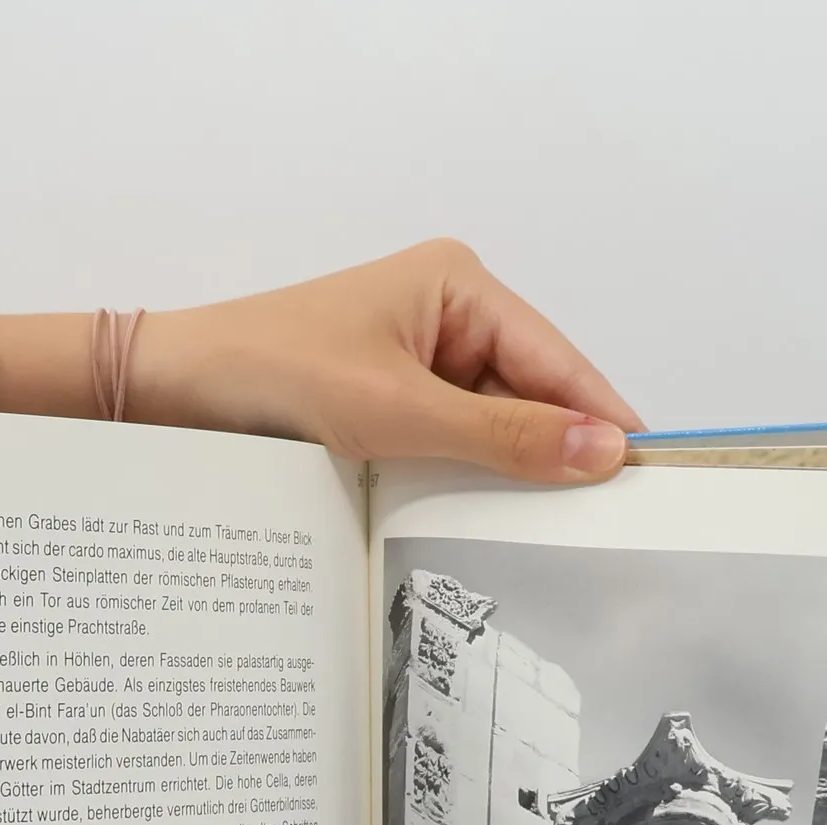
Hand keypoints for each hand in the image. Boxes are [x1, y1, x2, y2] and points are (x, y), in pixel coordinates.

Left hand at [130, 238, 645, 482]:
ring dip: (515, 474)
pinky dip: (472, 480)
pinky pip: (456, 444)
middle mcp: (449, 313)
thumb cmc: (274, 378)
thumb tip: (603, 450)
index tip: (656, 480)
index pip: (559, 361)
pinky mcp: (392, 402)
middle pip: (535, 395)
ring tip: (562, 536)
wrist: (171, 395)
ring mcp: (420, 360)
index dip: (605, 421)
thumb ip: (504, 435)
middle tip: (613, 529)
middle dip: (563, 453)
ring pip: (497, 427)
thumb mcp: (400, 412)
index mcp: (459, 285)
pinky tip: (494, 523)